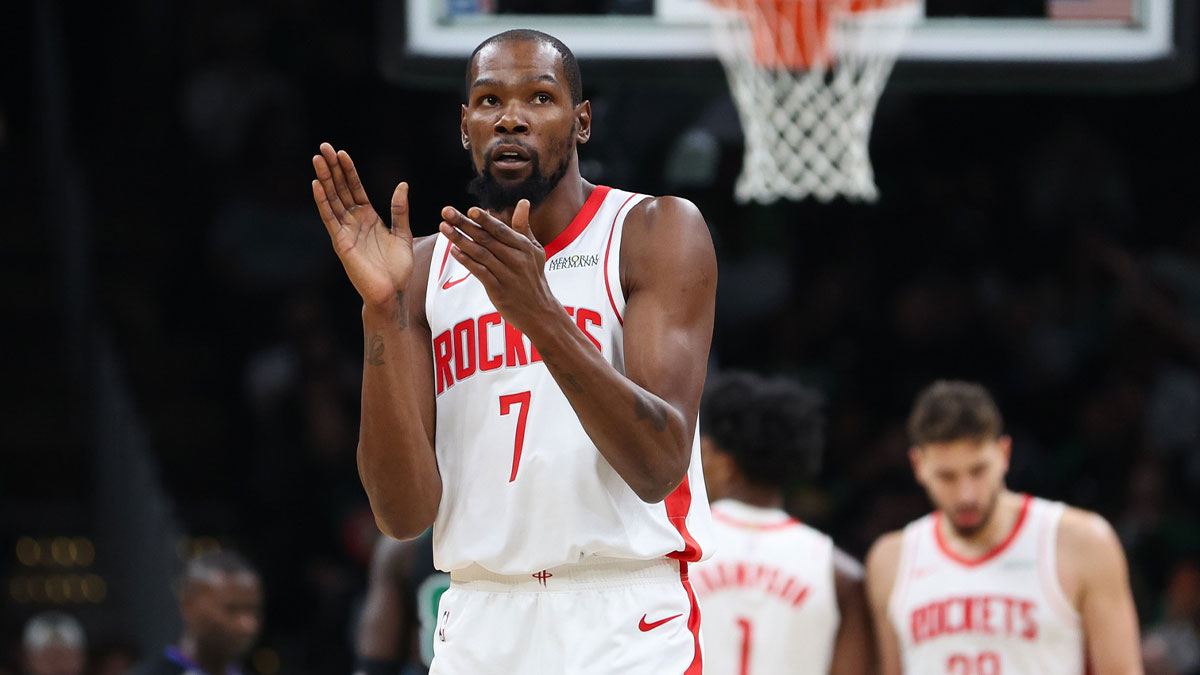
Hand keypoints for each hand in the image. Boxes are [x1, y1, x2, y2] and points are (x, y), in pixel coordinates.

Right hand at [311, 142, 413, 311]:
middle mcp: (354, 222)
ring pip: (332, 200)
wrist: (392, 292)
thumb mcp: (403, 234)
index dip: (348, 171)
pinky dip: (323, 202)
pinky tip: (317, 185)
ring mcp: (345, 231)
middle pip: (340, 189)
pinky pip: (330, 218)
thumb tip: (402, 185)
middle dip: (332, 168)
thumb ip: (400, 210)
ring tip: (317, 159)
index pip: (355, 188)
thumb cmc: (397, 269)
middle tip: (323, 147)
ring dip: (324, 179)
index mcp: (368, 218)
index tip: (341, 153)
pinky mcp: (341, 242)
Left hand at [438, 200, 558, 335]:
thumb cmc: (533, 277)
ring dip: (460, 240)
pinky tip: (454, 251)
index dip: (485, 219)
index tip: (470, 209)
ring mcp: (507, 275)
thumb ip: (524, 226)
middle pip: (486, 238)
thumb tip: (524, 202)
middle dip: (464, 224)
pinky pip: (480, 272)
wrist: (539, 311)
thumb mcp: (535, 250)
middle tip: (446, 212)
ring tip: (444, 228)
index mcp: (524, 247)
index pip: (500, 229)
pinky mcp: (498, 290)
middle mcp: (516, 259)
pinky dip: (467, 261)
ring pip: (480, 254)